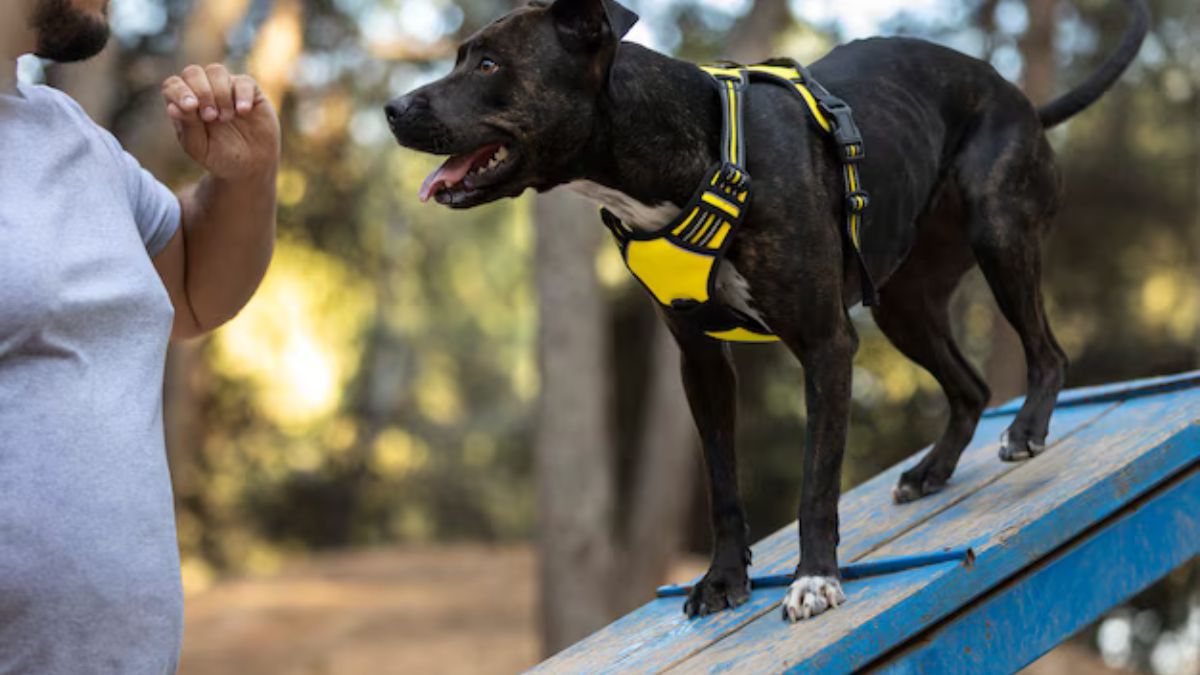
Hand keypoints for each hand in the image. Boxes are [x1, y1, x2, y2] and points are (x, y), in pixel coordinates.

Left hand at [161, 64, 279, 180]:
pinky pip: (244, 81)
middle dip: (201, 92)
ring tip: (226, 118)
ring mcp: (227, 88)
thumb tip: (173, 107)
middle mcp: (204, 91)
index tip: (190, 107)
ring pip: (216, 71)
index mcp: (185, 104)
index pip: (173, 85)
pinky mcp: (250, 91)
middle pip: (193, 72)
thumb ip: (187, 126)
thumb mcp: (199, 147)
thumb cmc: (220, 156)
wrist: (251, 166)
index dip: (179, 91)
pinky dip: (242, 95)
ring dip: (220, 94)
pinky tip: (243, 112)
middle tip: (210, 117)